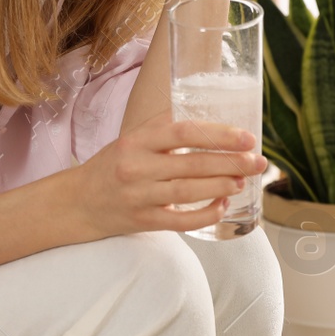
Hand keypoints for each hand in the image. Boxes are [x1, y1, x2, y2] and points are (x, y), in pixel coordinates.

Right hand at [65, 110, 268, 238]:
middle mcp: (136, 166)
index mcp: (136, 140)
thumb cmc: (111, 167)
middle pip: (192, 163)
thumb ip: (164, 129)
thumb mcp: (131, 139)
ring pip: (188, 191)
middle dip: (231, 162)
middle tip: (257, 162)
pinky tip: (222, 205)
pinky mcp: (142, 221)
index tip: (246, 137)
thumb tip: (210, 114)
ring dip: (222, 186)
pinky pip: (180, 220)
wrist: (77, 202)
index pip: (182, 131)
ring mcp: (138, 196)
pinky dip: (205, 213)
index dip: (218, 134)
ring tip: (244, 181)